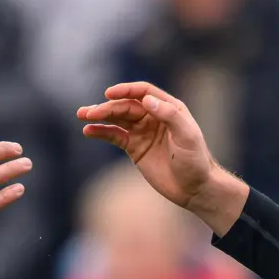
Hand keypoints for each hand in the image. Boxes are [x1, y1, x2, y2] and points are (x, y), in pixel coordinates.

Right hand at [78, 82, 245, 235]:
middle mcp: (154, 116)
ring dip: (100, 116)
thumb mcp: (187, 135)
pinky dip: (102, 132)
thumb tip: (147, 100)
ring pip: (117, 119)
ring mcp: (142, 132)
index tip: (109, 94)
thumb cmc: (196, 160)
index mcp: (169, 108)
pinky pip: (115, 136)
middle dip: (107, 107)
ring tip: (82, 115)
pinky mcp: (135, 148)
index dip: (126, 90)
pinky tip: (89, 131)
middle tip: (89, 112)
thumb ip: (169, 115)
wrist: (194, 188)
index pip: (143, 92)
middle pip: (126, 106)